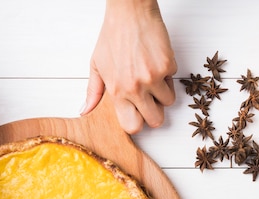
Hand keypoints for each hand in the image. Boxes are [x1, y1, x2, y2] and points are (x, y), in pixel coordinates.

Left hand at [82, 0, 176, 133]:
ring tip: (152, 75)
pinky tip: (156, 60)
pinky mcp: (166, 66)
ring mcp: (152, 78)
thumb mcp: (96, 65)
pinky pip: (173, 80)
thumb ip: (93, 92)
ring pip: (168, 102)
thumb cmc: (113, 36)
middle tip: (150, 99)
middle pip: (155, 121)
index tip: (138, 113)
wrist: (130, 12)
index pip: (132, 126)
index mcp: (116, 91)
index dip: (138, 122)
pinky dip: (168, 73)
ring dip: (163, 92)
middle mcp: (134, 88)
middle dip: (155, 113)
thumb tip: (84, 111)